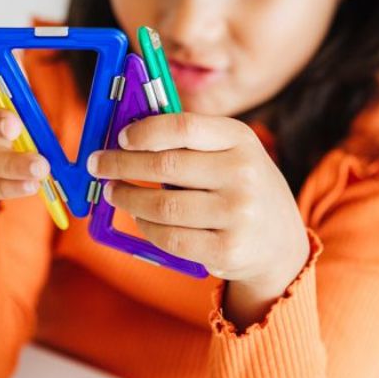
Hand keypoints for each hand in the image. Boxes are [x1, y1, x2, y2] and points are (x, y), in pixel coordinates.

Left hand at [87, 112, 309, 318]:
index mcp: (242, 140)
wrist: (280, 243)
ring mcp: (238, 215)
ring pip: (162, 206)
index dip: (145, 131)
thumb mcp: (232, 153)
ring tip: (114, 191)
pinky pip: (169, 237)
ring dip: (128, 197)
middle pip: (166, 166)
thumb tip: (128, 133)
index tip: (120, 137)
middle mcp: (244, 174)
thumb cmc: (241, 187)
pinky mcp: (227, 250)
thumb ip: (191, 141)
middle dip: (122, 164)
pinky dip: (145, 226)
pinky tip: (138, 216)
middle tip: (99, 164)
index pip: (183, 127)